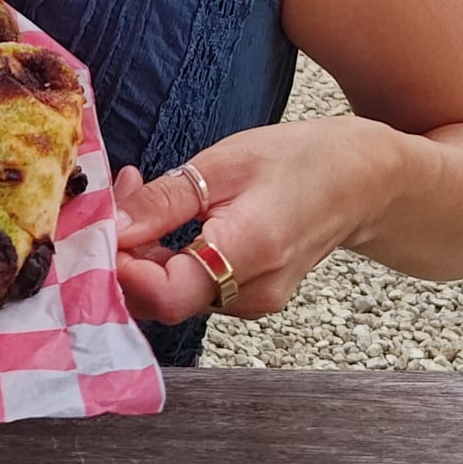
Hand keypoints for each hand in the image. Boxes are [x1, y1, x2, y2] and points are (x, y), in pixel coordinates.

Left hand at [110, 118, 392, 325]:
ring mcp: (250, 303)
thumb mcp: (225, 163)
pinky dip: (167, 255)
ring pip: (172, 293)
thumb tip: (109, 225)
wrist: (364, 182)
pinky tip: (165, 214)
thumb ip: (165, 200)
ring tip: (139, 190)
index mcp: (247, 255)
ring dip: (142, 250)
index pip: (163, 295)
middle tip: (116, 192)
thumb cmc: (300, 161)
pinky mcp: (248, 297)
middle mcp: (249, 295)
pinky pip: (192, 286)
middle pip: (160, 298)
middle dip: (123, 250)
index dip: (119, 267)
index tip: (97, 226)